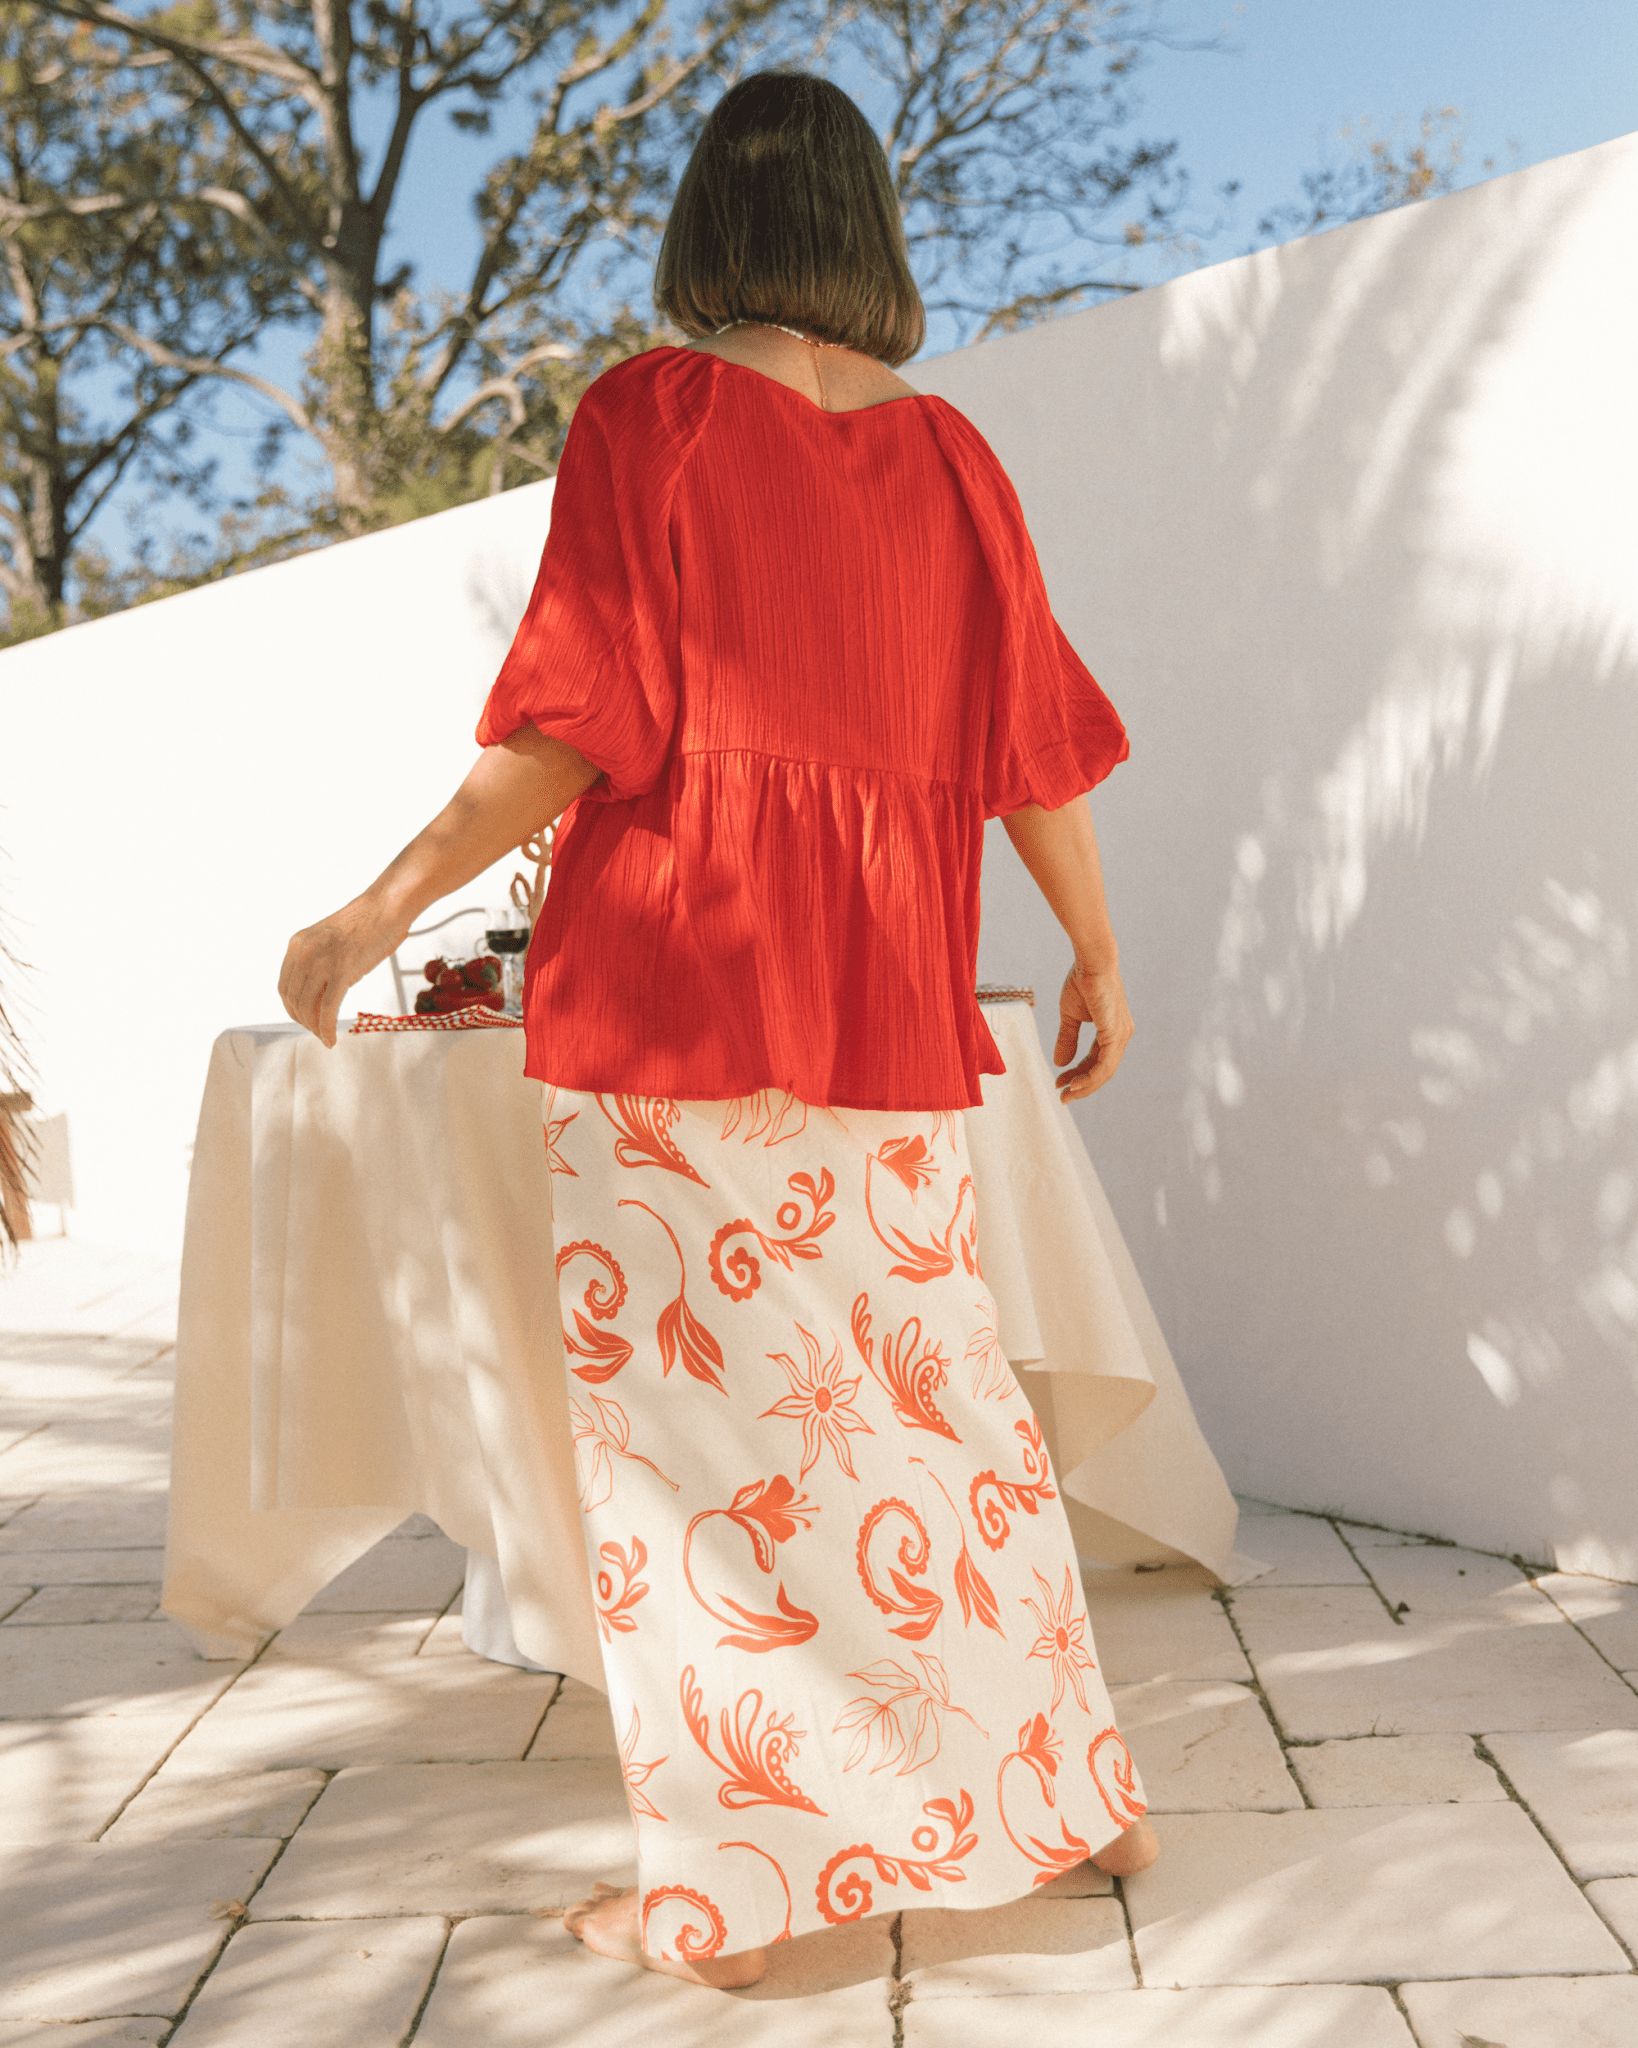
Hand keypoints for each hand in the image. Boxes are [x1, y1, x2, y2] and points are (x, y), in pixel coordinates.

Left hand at [279, 897, 403, 1048]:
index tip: (303, 1019)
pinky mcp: (342, 970)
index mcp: (298, 945)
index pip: (285, 986)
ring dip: (314, 1027)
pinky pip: (328, 1008)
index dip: (292, 1008)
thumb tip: (319, 997)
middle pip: (293, 999)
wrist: (386, 907)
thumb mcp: (330, 944)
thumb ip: (319, 966)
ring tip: (324, 1036)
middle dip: (302, 1020)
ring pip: (308, 1006)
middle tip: (316, 1031)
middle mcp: (304, 953)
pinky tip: (331, 1039)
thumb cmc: (366, 924)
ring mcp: (322, 962)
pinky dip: (326, 1028)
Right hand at [1053, 957, 1132, 1102]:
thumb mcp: (1070, 1016)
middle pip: (1102, 1071)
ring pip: (1105, 1072)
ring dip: (1085, 1086)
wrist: (1090, 962)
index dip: (1078, 1074)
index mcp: (1112, 1031)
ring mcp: (1121, 1036)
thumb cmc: (1081, 981)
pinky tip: (1076, 1085)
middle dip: (1082, 1085)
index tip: (1060, 1083)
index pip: (1096, 1061)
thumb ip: (1067, 1039)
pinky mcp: (1116, 1034)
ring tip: (1067, 1094)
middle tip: (1063, 1097)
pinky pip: (1105, 1065)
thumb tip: (1060, 1063)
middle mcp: (1121, 1035)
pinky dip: (1091, 1078)